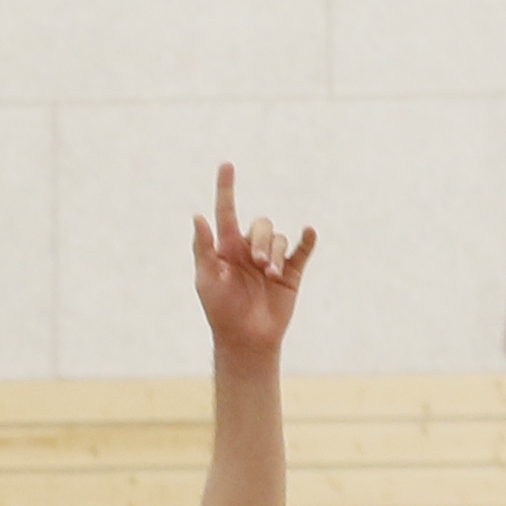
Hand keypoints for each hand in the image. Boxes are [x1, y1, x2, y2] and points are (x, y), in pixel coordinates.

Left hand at [191, 165, 313, 359]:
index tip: (226, 165)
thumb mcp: (207, 279)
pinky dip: (306, 240)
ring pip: (278, 238)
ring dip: (275, 253)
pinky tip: (308, 233)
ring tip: (270, 275)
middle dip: (261, 241)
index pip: (226, 211)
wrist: (245, 339)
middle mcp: (250, 248)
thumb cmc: (220, 311)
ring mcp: (271, 260)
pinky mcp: (290, 272)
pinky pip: (301, 250)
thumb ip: (203, 248)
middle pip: (260, 224)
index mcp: (227, 247)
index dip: (226, 188)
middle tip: (258, 264)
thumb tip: (197, 216)